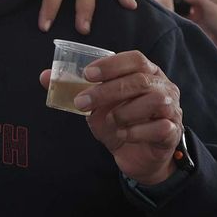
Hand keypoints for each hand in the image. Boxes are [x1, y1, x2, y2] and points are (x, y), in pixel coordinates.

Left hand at [41, 50, 182, 184]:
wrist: (138, 156)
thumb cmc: (119, 123)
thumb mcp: (95, 106)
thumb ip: (74, 90)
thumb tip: (44, 77)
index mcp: (146, 74)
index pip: (135, 59)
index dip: (111, 64)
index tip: (87, 74)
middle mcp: (163, 87)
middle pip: (140, 80)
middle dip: (107, 90)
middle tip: (82, 102)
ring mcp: (172, 109)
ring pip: (154, 101)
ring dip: (125, 111)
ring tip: (110, 122)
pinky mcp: (172, 131)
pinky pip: (159, 127)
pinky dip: (136, 131)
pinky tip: (122, 136)